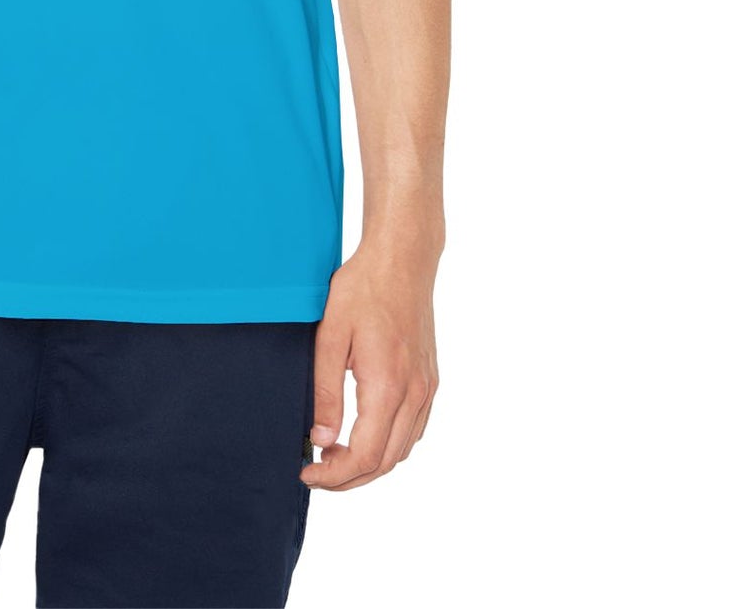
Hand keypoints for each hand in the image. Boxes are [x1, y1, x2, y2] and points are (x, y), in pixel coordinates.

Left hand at [300, 242, 439, 492]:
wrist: (402, 259)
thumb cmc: (363, 289)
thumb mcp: (330, 336)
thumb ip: (325, 392)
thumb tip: (322, 440)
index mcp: (388, 385)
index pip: (365, 455)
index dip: (335, 475)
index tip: (308, 473)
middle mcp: (414, 393)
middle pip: (385, 462)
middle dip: (349, 478)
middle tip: (317, 471)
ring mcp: (427, 388)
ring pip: (403, 450)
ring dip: (370, 464)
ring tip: (335, 454)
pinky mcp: (430, 380)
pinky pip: (413, 429)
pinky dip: (390, 445)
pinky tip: (365, 434)